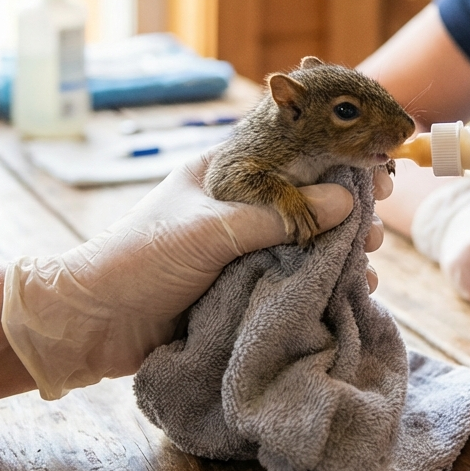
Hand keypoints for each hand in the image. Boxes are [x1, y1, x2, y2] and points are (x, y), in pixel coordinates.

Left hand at [3, 154, 387, 398]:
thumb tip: (345, 202)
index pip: (294, 147)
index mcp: (227, 172)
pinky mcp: (241, 286)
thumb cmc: (139, 259)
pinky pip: (293, 278)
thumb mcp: (210, 231)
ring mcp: (241, 246)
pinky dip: (325, 282)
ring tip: (370, 260)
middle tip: (379, 222)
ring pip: (306, 240)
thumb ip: (278, 216)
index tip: (376, 166)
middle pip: (309, 195)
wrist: (90, 323)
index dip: (338, 153)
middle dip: (348, 207)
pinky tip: (354, 291)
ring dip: (341, 248)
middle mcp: (240, 204)